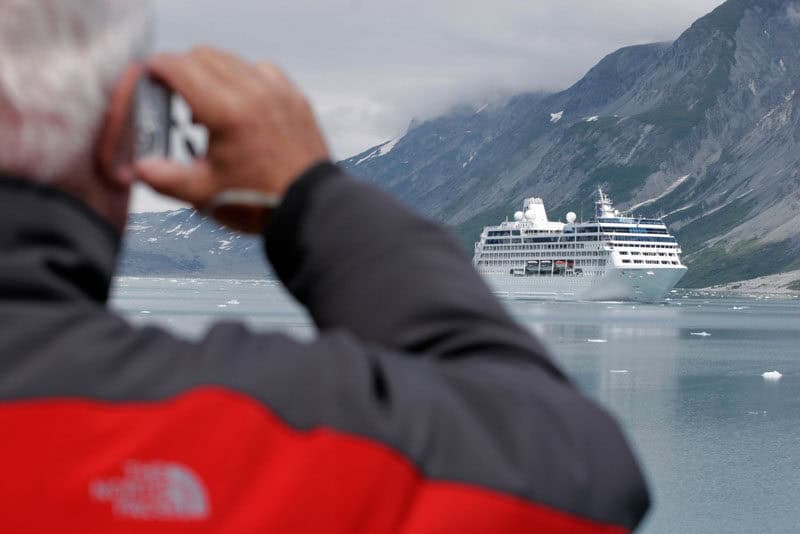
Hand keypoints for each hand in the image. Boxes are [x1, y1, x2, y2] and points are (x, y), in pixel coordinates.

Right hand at [134, 47, 329, 232]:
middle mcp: (254, 93)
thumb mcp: (204, 193)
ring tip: (207, 108)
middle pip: (205, 57)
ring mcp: (278, 92)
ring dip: (213, 73)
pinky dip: (245, 78)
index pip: (181, 68)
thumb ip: (164, 177)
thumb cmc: (261, 203)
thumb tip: (140, 168)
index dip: (158, 68)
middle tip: (173, 94)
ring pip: (234, 61)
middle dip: (183, 69)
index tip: (150, 74)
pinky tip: (241, 104)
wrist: (309, 209)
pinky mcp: (295, 99)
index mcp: (227, 112)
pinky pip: (263, 71)